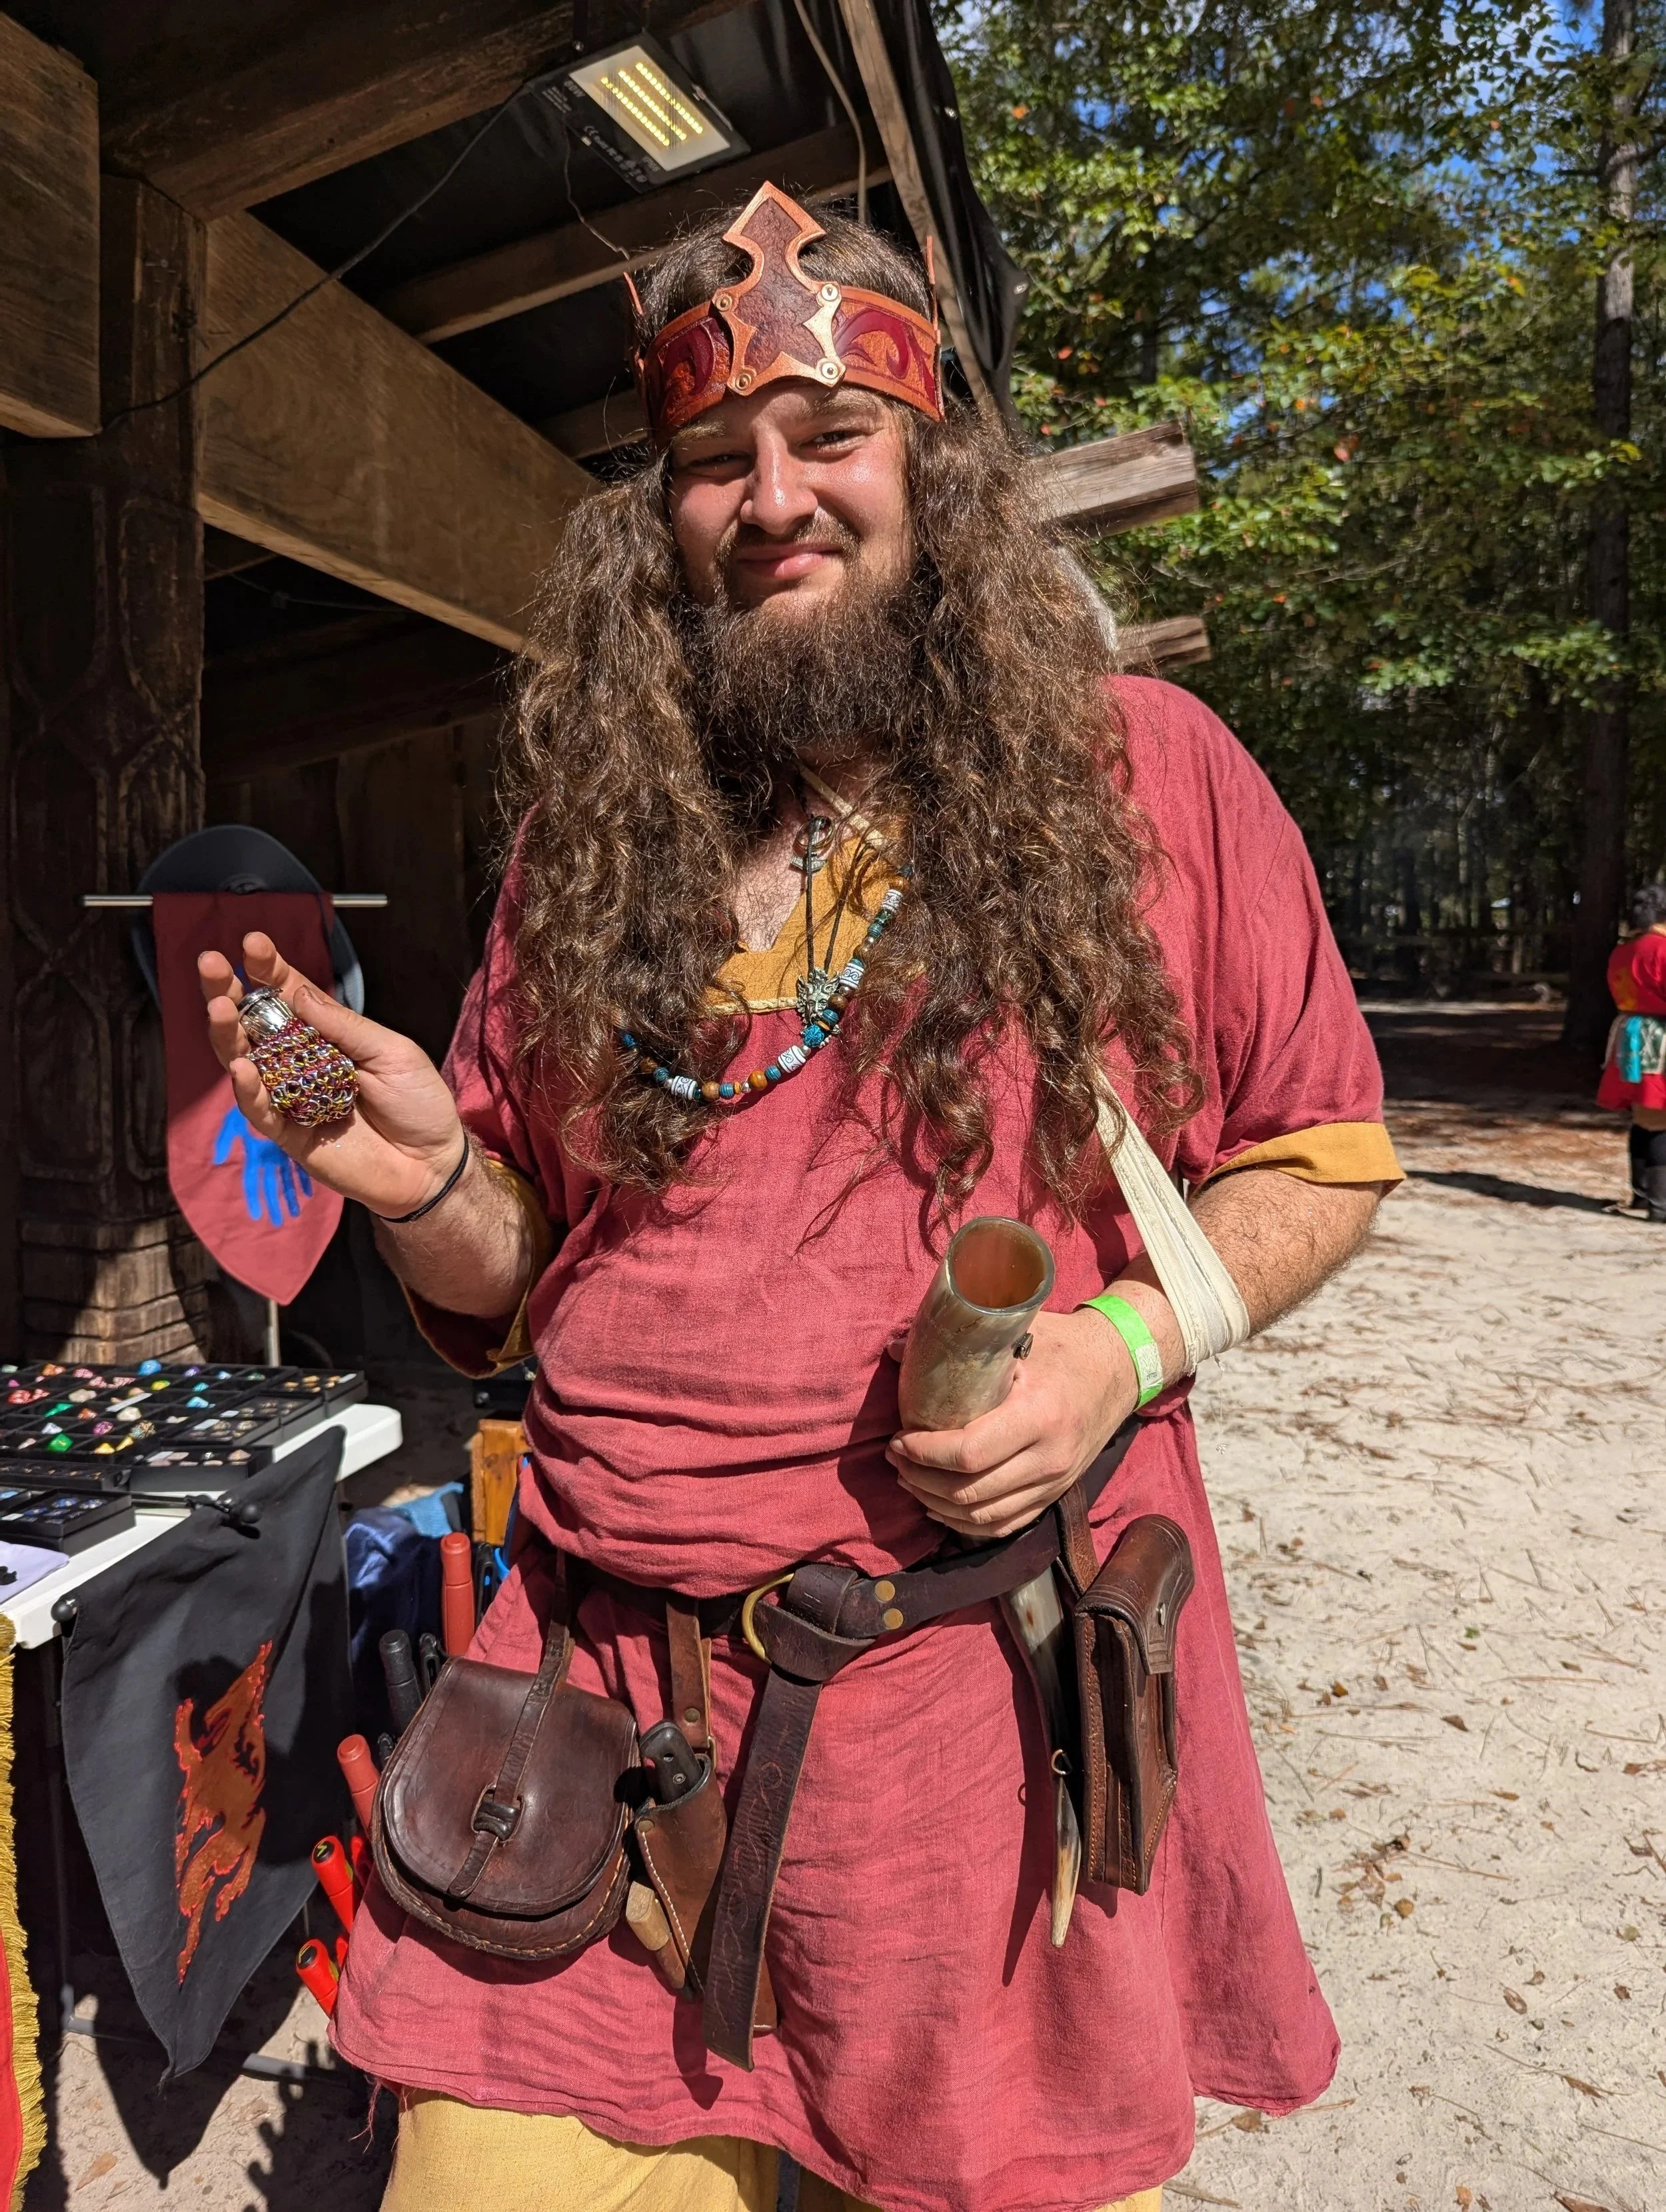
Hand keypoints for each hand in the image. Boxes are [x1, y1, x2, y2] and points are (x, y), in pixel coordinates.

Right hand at [198, 932, 464, 1218]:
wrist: (432, 1165)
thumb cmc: (418, 1103)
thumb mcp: (391, 1052)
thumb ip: (343, 1026)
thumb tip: (296, 991)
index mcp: (325, 1034)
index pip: (288, 995)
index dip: (269, 969)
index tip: (252, 943)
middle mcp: (300, 1061)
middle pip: (253, 1023)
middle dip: (229, 991)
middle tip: (211, 963)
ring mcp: (290, 1096)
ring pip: (244, 1062)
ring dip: (228, 1034)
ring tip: (220, 1006)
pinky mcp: (289, 1133)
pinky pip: (260, 1110)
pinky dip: (248, 1090)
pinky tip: (241, 1067)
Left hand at [887, 1306, 1138, 1539]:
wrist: (1118, 1368)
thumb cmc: (1063, 1345)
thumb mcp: (1017, 1332)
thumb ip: (958, 1342)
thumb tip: (895, 1352)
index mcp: (1039, 1416)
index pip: (970, 1453)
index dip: (925, 1453)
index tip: (899, 1439)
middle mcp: (1049, 1458)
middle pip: (970, 1492)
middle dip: (921, 1479)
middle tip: (895, 1458)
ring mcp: (1054, 1482)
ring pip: (982, 1517)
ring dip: (936, 1504)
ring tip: (909, 1479)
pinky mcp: (1055, 1494)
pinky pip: (1003, 1525)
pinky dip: (965, 1524)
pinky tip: (938, 1507)